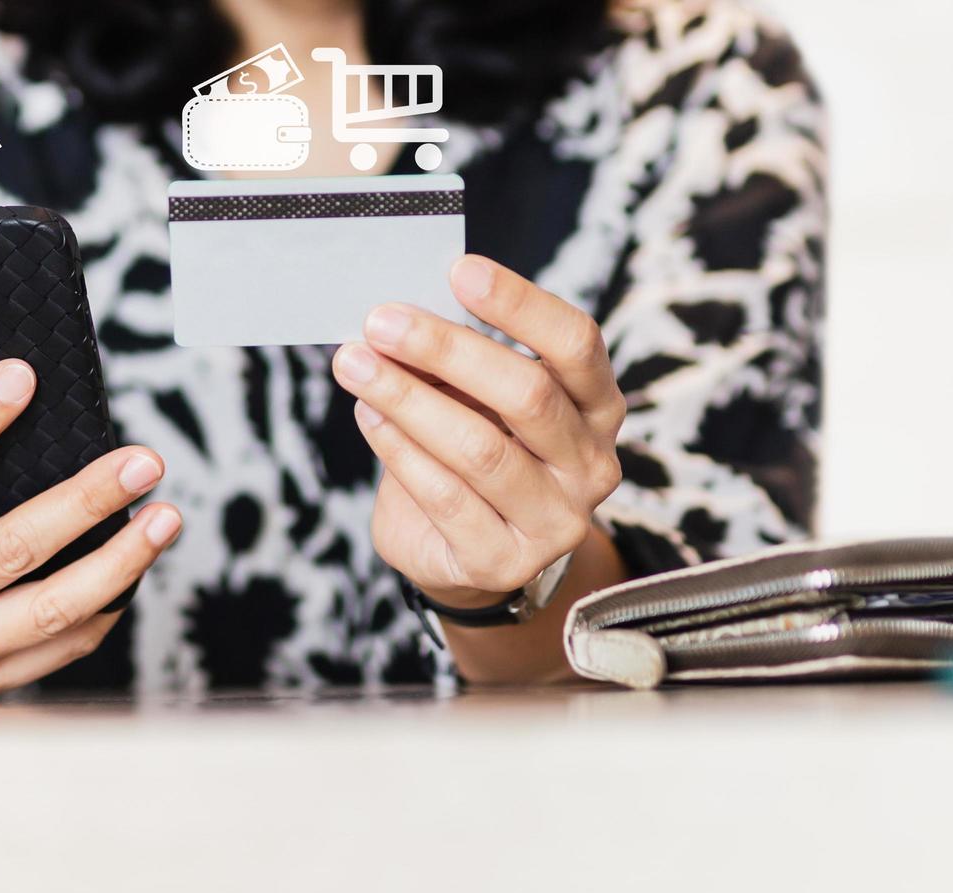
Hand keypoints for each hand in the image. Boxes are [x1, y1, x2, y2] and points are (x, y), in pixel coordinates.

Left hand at [332, 255, 625, 607]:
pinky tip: (369, 416)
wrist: (466, 556)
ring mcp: (556, 520)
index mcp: (597, 406)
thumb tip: (401, 314)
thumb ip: (456, 361)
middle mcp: (592, 464)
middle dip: (447, 350)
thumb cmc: (476, 452)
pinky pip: (446, 497)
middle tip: (381, 321)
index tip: (459, 270)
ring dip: (407, 398)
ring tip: (355, 364)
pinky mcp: (506, 562)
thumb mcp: (476, 399)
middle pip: (528, 394)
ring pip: (480, 448)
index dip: (521, 303)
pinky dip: (399, 450)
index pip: (576, 343)